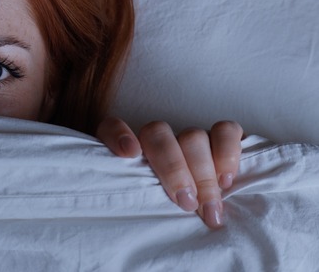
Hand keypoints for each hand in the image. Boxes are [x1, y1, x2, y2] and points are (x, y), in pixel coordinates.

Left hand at [96, 117, 242, 228]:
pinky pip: (226, 130)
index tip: (129, 153)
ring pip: (192, 136)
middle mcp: (158, 139)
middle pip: (158, 134)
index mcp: (128, 151)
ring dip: (202, 173)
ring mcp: (189, 137)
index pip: (112, 128)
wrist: (201, 209)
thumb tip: (140, 211)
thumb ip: (137, 198)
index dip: (118, 135)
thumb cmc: (160, 210)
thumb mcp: (143, 206)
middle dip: (174, 169)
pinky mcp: (220, 139)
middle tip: (186, 204)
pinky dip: (228, 152)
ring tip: (208, 206)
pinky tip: (226, 179)